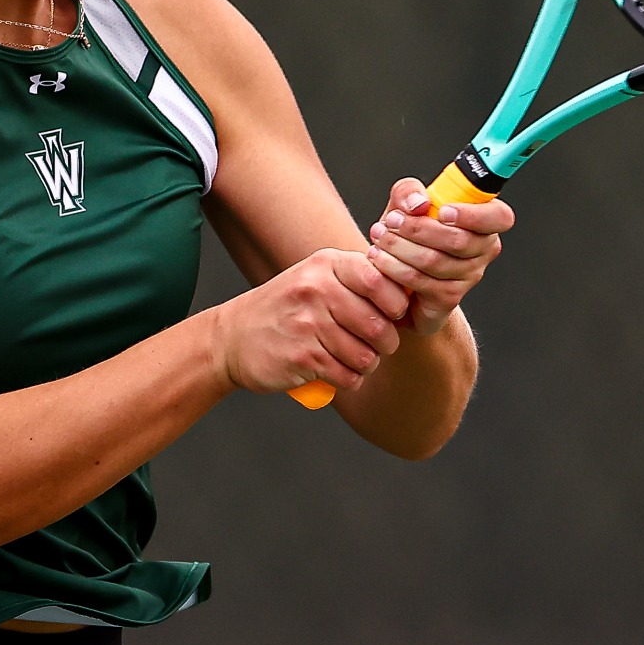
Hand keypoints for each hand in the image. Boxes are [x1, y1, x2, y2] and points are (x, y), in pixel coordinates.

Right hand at [211, 249, 410, 393]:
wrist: (232, 338)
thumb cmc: (286, 309)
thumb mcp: (316, 278)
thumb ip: (358, 279)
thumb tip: (411, 291)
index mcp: (325, 265)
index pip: (380, 279)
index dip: (396, 304)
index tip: (392, 315)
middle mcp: (315, 290)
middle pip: (378, 324)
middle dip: (386, 343)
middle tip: (377, 345)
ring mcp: (307, 324)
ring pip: (366, 355)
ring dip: (367, 364)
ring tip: (353, 359)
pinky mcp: (301, 358)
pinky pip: (347, 376)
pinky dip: (349, 379)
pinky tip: (337, 372)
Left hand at [365, 178, 515, 334]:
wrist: (398, 277)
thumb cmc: (409, 235)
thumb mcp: (405, 206)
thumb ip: (408, 191)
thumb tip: (419, 203)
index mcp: (484, 221)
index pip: (499, 217)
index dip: (473, 215)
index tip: (442, 211)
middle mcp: (484, 249)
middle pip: (459, 240)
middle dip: (418, 228)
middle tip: (391, 220)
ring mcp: (469, 276)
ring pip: (435, 260)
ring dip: (400, 246)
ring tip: (379, 236)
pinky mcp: (449, 297)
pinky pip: (421, 280)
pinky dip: (395, 267)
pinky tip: (379, 258)